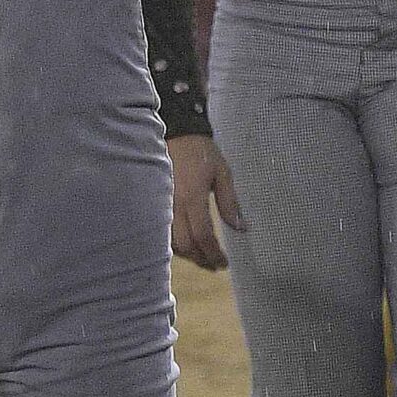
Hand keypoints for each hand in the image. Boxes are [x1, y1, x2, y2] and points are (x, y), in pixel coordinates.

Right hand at [168, 135, 242, 271]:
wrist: (176, 132)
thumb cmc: (201, 151)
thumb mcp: (222, 173)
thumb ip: (230, 202)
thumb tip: (241, 228)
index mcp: (192, 198)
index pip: (203, 236)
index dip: (214, 253)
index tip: (224, 263)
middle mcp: (173, 205)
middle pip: (185, 245)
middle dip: (200, 259)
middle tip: (214, 265)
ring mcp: (161, 205)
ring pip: (171, 242)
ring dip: (188, 254)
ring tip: (202, 257)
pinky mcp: (154, 203)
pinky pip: (161, 232)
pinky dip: (174, 244)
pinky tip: (186, 245)